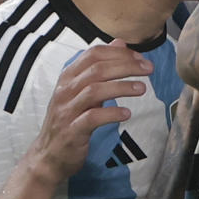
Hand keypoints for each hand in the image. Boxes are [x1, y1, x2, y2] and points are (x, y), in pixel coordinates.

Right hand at [26, 43, 151, 182]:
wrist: (50, 154)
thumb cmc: (70, 120)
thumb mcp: (83, 90)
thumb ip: (100, 68)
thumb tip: (120, 44)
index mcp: (68, 78)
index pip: (93, 55)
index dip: (119, 54)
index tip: (141, 58)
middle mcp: (65, 90)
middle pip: (97, 70)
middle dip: (126, 66)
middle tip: (148, 69)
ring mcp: (67, 110)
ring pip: (94, 90)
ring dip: (121, 87)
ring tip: (142, 88)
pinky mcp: (72, 130)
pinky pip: (92, 118)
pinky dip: (111, 113)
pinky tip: (127, 114)